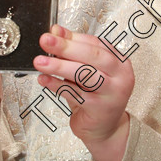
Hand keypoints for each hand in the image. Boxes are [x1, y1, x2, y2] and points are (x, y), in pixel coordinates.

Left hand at [33, 24, 133, 160]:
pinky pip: (76, 94)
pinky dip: (57, 85)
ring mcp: (113, 93)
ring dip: (60, 66)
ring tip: (40, 62)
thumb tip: (56, 31)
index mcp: (119, 61)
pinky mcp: (100, 109)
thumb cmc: (95, 96)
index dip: (73, 37)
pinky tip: (44, 80)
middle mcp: (121, 75)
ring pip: (85, 74)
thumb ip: (73, 51)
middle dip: (66, 47)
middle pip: (93, 56)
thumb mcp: (86, 71)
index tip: (53, 32)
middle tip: (45, 41)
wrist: (105, 129)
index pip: (96, 43)